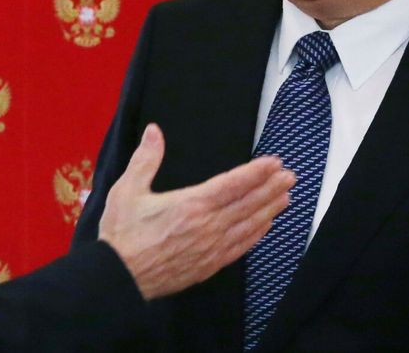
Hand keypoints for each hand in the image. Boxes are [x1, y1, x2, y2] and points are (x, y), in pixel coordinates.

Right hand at [97, 123, 293, 299]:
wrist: (119, 278)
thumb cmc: (122, 235)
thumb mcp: (127, 190)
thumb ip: (145, 159)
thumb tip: (154, 131)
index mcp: (191, 204)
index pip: (233, 184)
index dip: (256, 172)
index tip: (274, 162)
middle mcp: (207, 226)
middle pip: (248, 204)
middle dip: (271, 188)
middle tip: (290, 176)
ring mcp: (211, 248)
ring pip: (249, 226)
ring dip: (270, 210)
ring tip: (286, 197)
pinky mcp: (209, 265)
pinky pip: (240, 247)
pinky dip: (257, 235)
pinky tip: (265, 227)